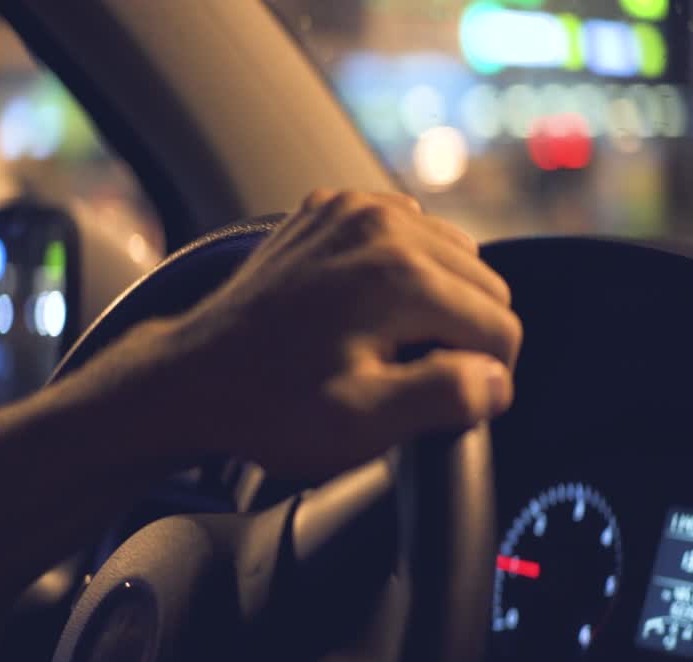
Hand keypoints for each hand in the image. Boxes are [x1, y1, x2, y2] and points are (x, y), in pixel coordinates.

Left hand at [150, 189, 522, 476]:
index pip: (500, 326)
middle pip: (485, 283)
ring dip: (441, 299)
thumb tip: (494, 379)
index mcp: (400, 275)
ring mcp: (353, 207)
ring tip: (393, 344)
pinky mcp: (331, 207)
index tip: (447, 403)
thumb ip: (445, 397)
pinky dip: (406, 267)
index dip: (486, 378)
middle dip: (465, 334)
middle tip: (415, 377)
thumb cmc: (272, 406)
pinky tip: (371, 308)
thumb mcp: (362, 423)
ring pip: (453, 253)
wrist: (192, 377)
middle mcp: (382, 224)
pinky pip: (408, 230)